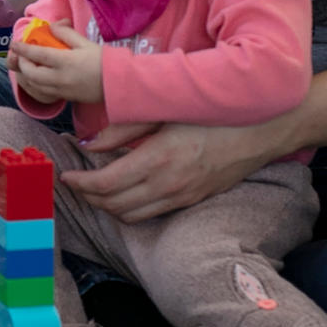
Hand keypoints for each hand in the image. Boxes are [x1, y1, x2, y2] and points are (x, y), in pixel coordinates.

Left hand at [10, 22, 101, 103]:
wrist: (119, 83)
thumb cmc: (103, 60)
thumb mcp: (85, 43)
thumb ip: (66, 33)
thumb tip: (51, 26)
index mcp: (65, 62)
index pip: (37, 55)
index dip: (23, 49)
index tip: (13, 43)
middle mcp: (60, 78)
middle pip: (31, 74)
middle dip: (21, 64)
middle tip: (20, 56)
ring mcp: (61, 90)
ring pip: (34, 86)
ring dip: (25, 76)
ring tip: (24, 66)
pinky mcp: (65, 98)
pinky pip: (42, 94)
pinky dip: (33, 86)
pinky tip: (35, 79)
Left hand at [63, 119, 277, 223]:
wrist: (260, 131)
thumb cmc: (211, 113)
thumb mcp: (165, 111)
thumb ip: (124, 129)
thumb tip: (90, 144)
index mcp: (157, 160)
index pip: (105, 184)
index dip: (80, 184)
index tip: (66, 176)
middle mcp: (167, 185)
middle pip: (112, 205)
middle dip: (87, 197)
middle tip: (75, 183)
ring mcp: (181, 197)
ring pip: (130, 215)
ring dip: (106, 207)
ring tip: (94, 189)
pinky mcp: (191, 201)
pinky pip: (151, 214)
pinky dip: (130, 209)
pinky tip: (123, 192)